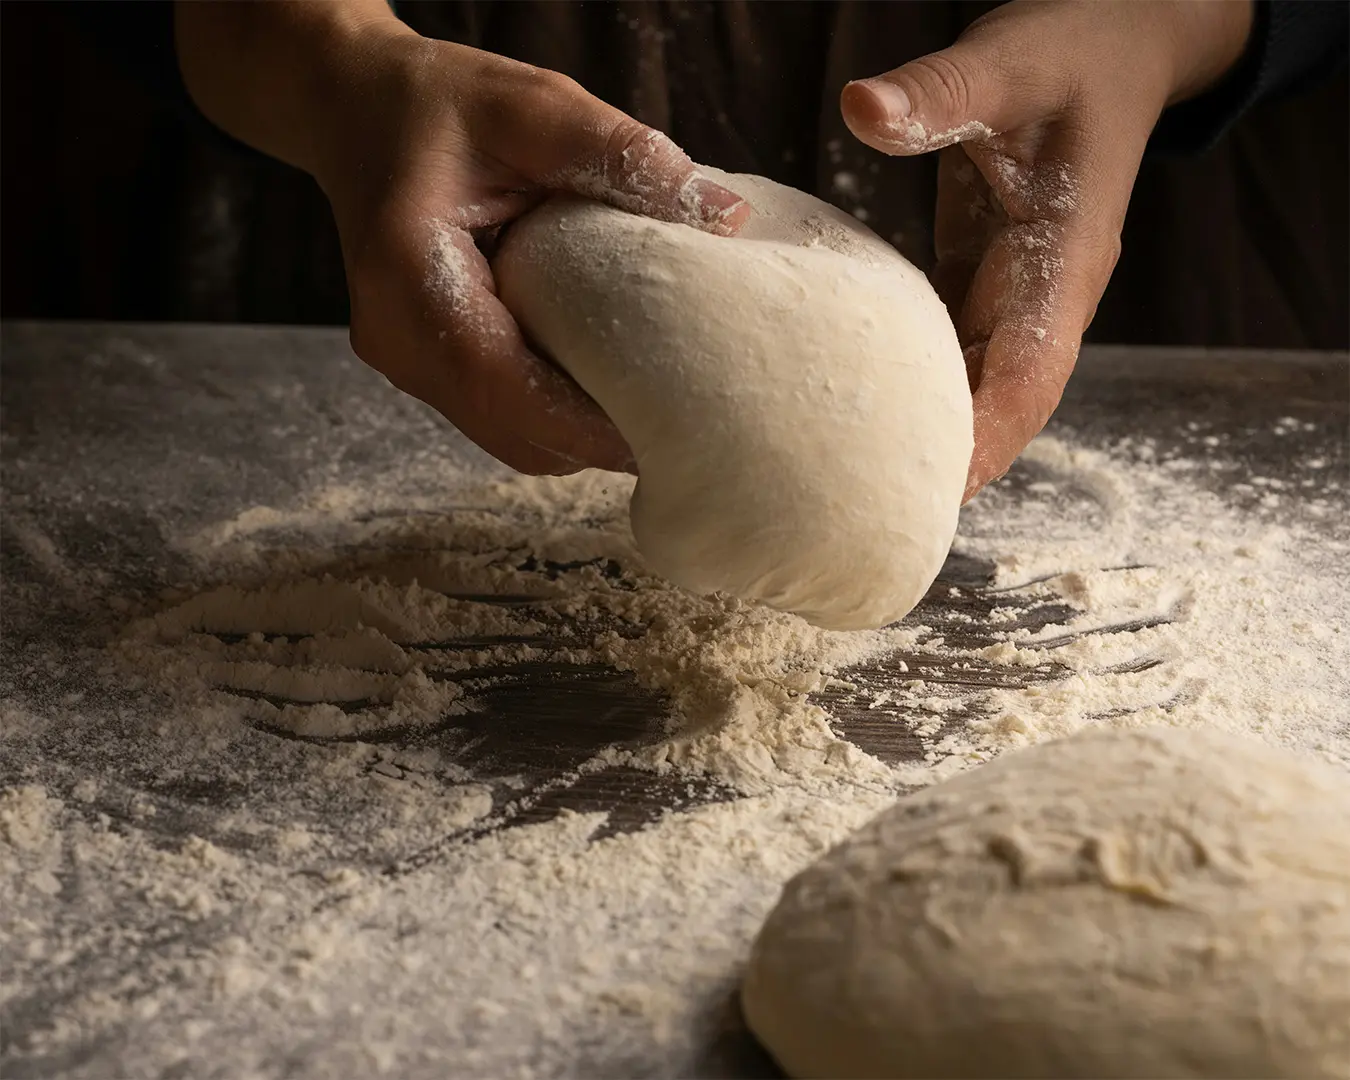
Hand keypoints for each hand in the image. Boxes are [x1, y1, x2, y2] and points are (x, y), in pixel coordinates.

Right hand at [176, 3, 748, 474]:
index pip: (500, 383)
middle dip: (595, 440)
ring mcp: (406, 362)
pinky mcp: (426, 367)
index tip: (664, 430)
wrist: (356, 109)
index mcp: (406, 275)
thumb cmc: (439, 104)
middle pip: (510, 428)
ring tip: (658, 410)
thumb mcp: (533, 108)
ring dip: (578, 435)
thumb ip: (622, 155)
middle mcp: (396, 338)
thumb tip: (726, 218)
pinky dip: (555, 416)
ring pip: (506, 436)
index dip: (582, 423)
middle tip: (686, 425)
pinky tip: (608, 386)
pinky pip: (498, 415)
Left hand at [840, 0, 1252, 499]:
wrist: (1111, 48)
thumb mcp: (1010, 63)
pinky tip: (863, 419)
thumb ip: (944, 91)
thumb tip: (863, 108)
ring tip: (861, 490)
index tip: (941, 489)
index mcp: (1065, 259)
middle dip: (954, 464)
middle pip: (1004, 404)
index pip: (1032, 370)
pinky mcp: (986, 283)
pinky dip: (918, 393)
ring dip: (933, 438)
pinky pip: (954, 355)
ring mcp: (1019, 294)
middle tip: (877, 517)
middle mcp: (1046, 294)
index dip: (992, 435)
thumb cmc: (1071, 53)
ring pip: (978, 389)